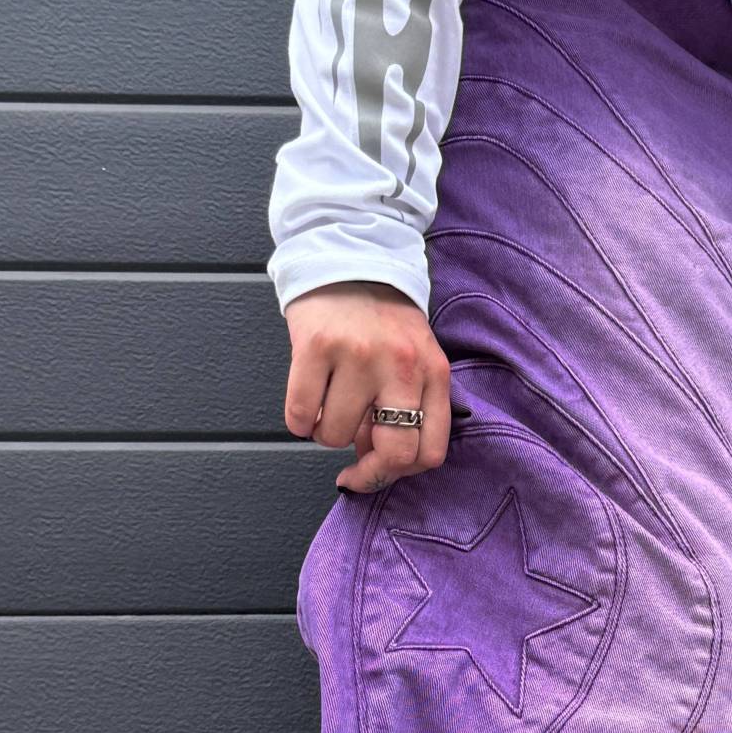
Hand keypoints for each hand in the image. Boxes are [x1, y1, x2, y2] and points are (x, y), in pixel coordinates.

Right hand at [283, 281, 451, 493]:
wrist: (349, 258)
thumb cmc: (383, 320)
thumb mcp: (415, 360)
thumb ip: (407, 408)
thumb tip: (371, 459)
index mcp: (433, 372)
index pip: (429, 452)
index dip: (398, 474)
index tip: (376, 471)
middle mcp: (401, 365)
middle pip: (393, 453)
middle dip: (367, 473)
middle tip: (349, 468)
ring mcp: (358, 355)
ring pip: (335, 436)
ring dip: (325, 433)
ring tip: (328, 406)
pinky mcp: (316, 346)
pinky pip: (300, 413)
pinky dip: (298, 420)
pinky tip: (307, 400)